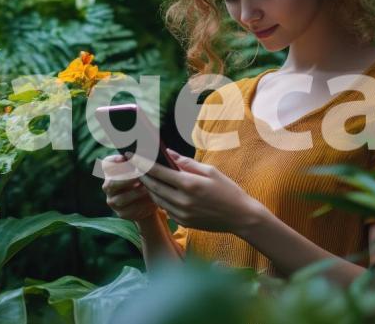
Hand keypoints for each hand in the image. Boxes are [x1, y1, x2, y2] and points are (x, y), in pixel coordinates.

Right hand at [101, 154, 157, 221]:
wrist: (147, 203)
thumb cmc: (146, 181)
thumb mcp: (144, 171)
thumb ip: (142, 163)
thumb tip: (149, 154)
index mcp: (112, 172)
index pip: (106, 164)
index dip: (113, 160)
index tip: (124, 157)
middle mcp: (108, 186)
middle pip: (112, 182)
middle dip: (128, 179)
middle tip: (141, 175)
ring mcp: (113, 201)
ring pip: (121, 198)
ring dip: (136, 193)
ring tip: (149, 188)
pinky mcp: (121, 213)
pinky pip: (130, 209)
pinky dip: (142, 204)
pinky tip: (151, 200)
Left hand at [126, 149, 265, 233]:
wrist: (241, 217)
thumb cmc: (228, 190)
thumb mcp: (210, 171)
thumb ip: (186, 162)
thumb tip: (167, 152)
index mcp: (190, 185)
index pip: (159, 172)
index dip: (143, 163)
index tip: (133, 155)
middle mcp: (183, 201)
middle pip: (154, 186)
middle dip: (142, 175)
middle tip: (134, 165)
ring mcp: (182, 214)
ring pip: (157, 199)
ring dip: (149, 188)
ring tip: (144, 177)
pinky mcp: (184, 223)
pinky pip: (165, 209)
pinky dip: (160, 199)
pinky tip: (159, 191)